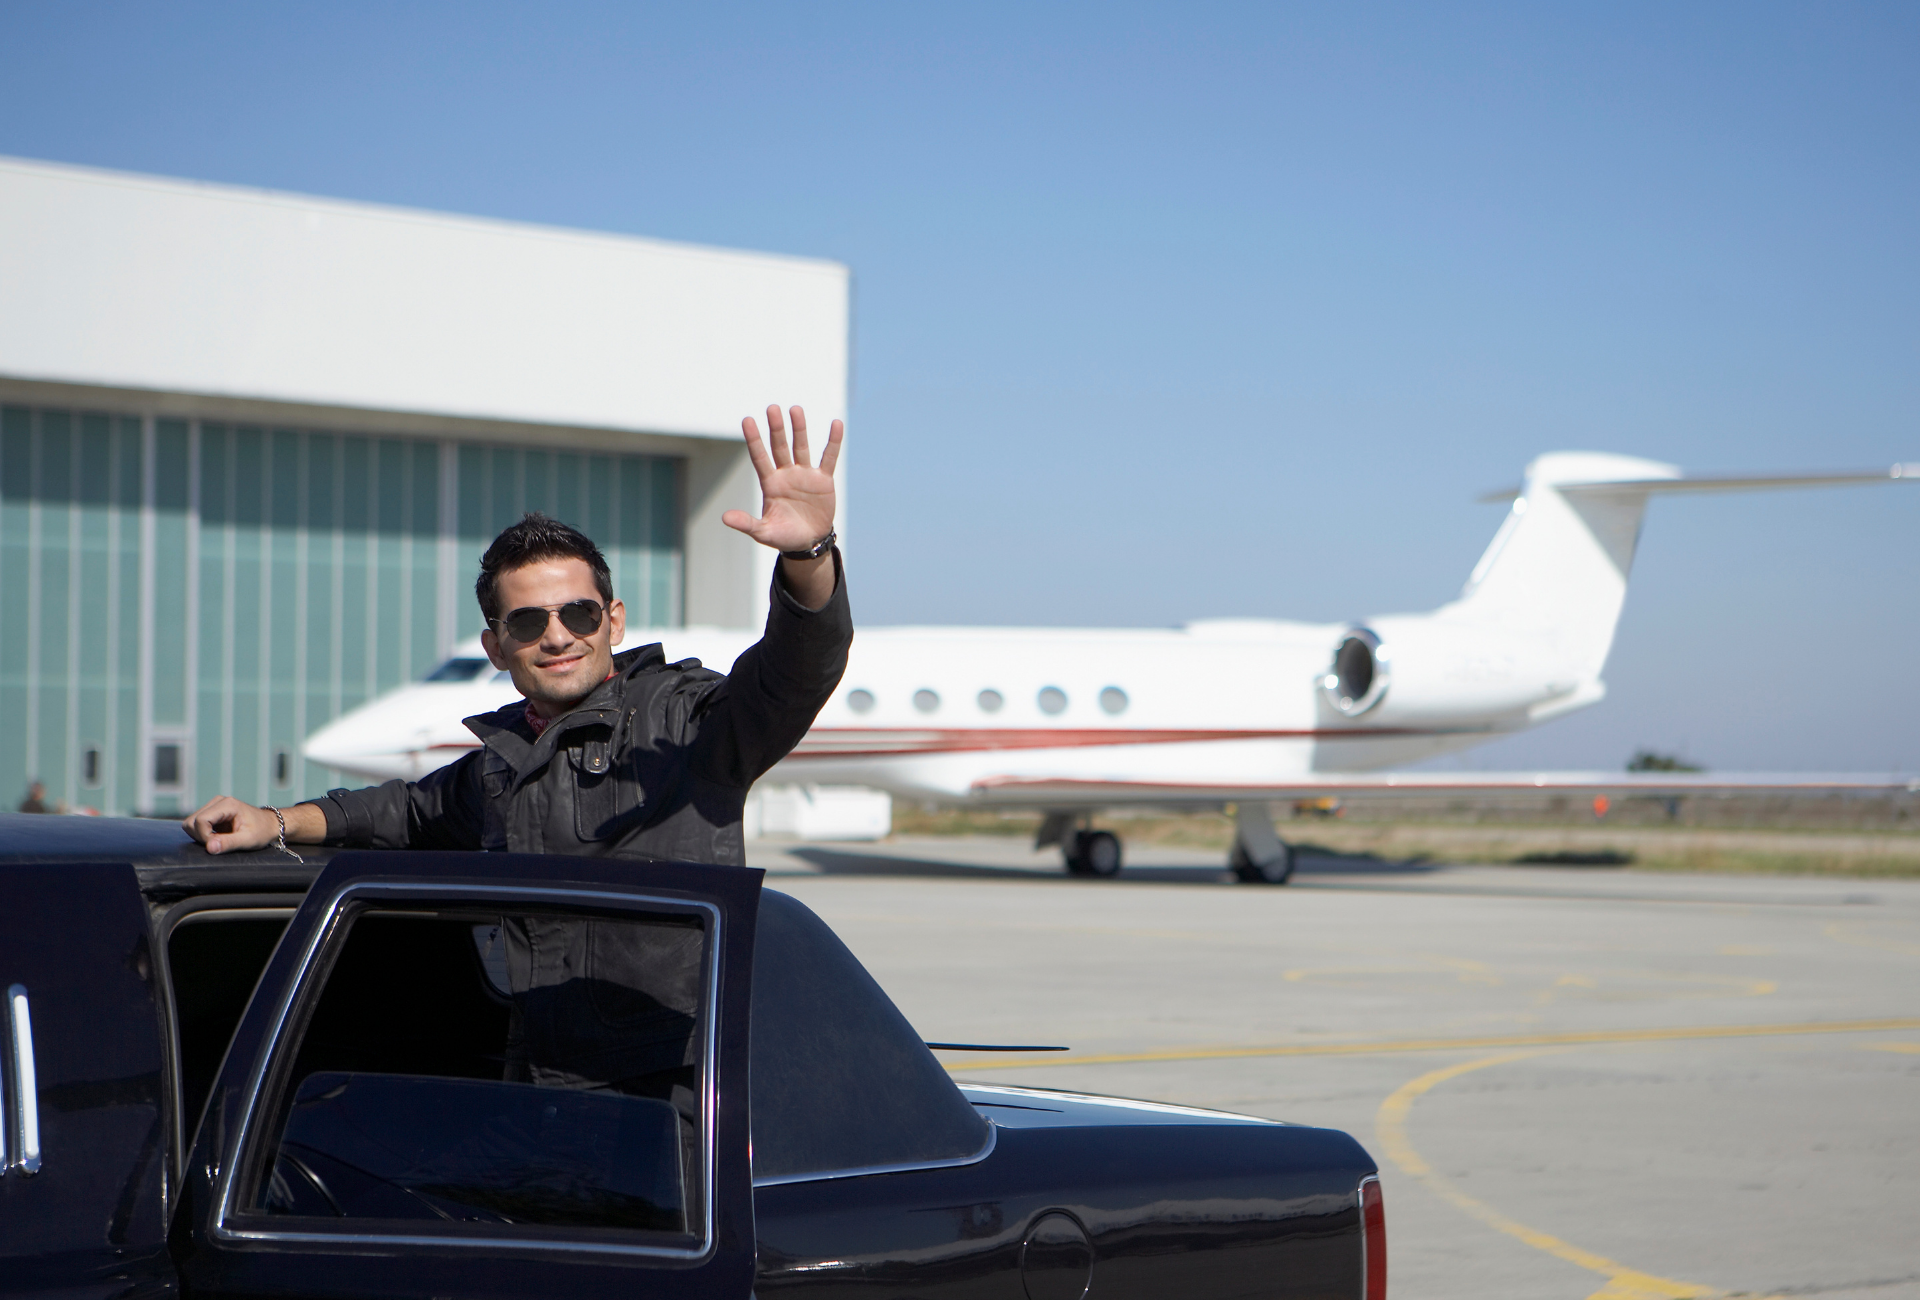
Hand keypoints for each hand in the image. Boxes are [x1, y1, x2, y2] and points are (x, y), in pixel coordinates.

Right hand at [183, 796, 290, 854]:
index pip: (200, 820)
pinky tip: (218, 837)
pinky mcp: (211, 813)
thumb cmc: (262, 831)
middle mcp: (218, 801)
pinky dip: (203, 834)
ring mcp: (213, 806)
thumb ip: (229, 843)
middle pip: (191, 821)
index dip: (204, 837)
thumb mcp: (248, 840)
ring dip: (201, 836)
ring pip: (190, 823)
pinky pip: (196, 825)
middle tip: (219, 843)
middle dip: (201, 836)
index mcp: (227, 804)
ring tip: (220, 840)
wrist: (270, 825)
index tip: (217, 845)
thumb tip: (210, 848)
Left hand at [722, 405, 840, 551]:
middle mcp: (786, 474)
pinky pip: (829, 458)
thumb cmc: (784, 536)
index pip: (760, 457)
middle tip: (772, 408)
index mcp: (770, 483)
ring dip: (799, 429)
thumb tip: (724, 518)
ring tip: (795, 409)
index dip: (754, 439)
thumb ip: (747, 523)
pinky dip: (833, 442)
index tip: (747, 420)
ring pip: (801, 447)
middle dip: (776, 428)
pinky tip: (836, 424)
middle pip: (780, 447)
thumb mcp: (764, 532)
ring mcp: (805, 475)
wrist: (809, 542)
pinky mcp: (823, 480)